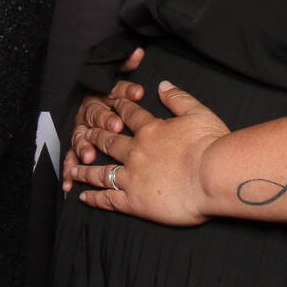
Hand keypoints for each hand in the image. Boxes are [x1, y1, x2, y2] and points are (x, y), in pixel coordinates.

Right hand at [60, 49, 144, 190]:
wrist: (100, 107)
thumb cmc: (112, 95)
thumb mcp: (118, 76)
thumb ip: (125, 63)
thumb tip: (137, 52)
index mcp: (101, 95)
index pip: (113, 90)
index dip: (125, 91)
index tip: (137, 93)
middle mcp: (89, 112)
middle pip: (94, 113)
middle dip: (104, 119)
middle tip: (115, 124)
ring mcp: (82, 130)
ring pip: (80, 136)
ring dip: (84, 145)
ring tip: (89, 155)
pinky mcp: (77, 147)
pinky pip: (70, 158)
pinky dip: (68, 170)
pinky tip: (68, 181)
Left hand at [68, 81, 229, 225]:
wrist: (213, 176)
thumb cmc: (211, 145)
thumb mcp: (198, 113)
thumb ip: (178, 98)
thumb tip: (163, 85)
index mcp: (151, 130)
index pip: (129, 116)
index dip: (118, 109)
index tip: (109, 105)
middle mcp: (136, 151)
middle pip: (108, 142)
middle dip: (94, 136)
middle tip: (83, 134)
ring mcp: (131, 176)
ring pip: (101, 171)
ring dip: (85, 169)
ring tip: (74, 169)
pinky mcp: (133, 201)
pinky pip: (107, 199)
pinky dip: (94, 198)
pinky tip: (83, 197)